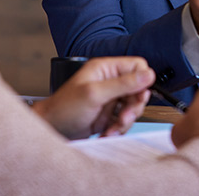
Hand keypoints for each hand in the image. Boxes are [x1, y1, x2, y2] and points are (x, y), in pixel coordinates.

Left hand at [31, 56, 153, 139]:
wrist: (51, 130)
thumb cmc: (64, 108)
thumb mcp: (95, 94)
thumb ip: (123, 84)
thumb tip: (148, 75)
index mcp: (106, 69)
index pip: (137, 66)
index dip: (142, 80)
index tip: (139, 95)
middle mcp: (109, 81)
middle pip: (138, 90)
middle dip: (133, 106)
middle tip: (124, 116)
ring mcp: (110, 99)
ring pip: (133, 107)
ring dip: (125, 120)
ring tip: (112, 128)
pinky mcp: (109, 115)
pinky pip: (124, 120)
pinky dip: (118, 129)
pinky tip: (106, 132)